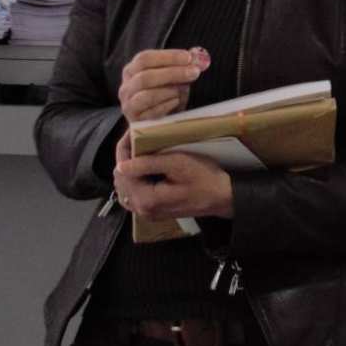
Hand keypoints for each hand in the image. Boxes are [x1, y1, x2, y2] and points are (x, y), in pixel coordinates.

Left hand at [115, 134, 234, 220]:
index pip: (122, 171)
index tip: (132, 132)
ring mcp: (147, 213)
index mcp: (145, 199)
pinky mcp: (154, 212)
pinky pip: (135, 196)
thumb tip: (121, 164)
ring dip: (130, 170)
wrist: (224, 197)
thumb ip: (148, 164)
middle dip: (126, 158)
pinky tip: (144, 171)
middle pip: (121, 180)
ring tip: (140, 152)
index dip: (124, 149)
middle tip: (136, 140)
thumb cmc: (206, 178)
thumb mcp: (179, 164)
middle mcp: (142, 210)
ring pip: (126, 188)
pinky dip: (135, 181)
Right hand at [116, 47, 209, 124]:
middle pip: (146, 76)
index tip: (189, 57)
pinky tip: (177, 102)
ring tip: (183, 90)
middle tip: (194, 72)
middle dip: (173, 73)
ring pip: (147, 95)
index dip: (168, 57)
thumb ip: (183, 66)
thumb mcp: (174, 77)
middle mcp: (127, 86)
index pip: (145, 58)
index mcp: (132, 70)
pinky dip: (168, 105)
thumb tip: (197, 57)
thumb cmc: (167, 93)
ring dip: (170, 91)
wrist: (159, 120)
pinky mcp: (136, 120)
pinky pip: (152, 112)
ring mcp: (128, 104)